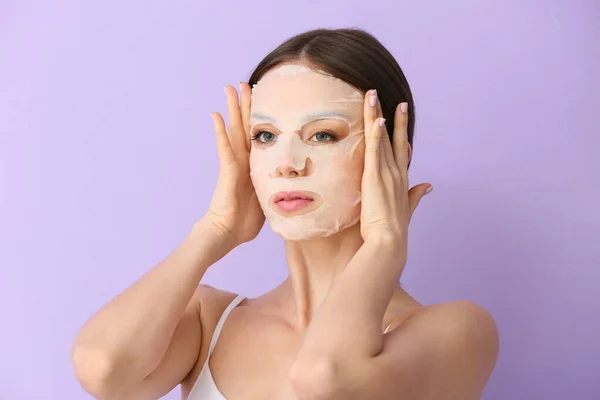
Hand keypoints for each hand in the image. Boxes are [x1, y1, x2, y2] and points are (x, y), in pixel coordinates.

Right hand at [203, 83, 264, 247]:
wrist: (227, 233)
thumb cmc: (245, 221)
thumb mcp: (267, 199)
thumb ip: (275, 188)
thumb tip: (292, 187)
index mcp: (254, 165)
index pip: (257, 136)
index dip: (259, 118)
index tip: (263, 100)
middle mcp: (242, 160)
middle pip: (244, 127)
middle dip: (245, 105)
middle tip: (244, 83)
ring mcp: (234, 164)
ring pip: (233, 130)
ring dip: (232, 109)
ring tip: (228, 88)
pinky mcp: (228, 171)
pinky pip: (224, 148)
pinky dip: (220, 131)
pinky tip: (215, 114)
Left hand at [359, 90, 431, 259]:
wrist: (389, 242)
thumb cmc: (394, 230)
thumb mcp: (407, 209)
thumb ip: (417, 195)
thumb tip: (429, 185)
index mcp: (402, 179)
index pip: (400, 149)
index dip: (400, 130)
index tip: (400, 113)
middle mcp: (397, 172)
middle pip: (392, 138)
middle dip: (390, 115)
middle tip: (388, 96)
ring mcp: (387, 173)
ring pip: (381, 138)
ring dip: (376, 115)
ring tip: (372, 95)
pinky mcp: (375, 177)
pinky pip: (375, 150)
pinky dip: (376, 134)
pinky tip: (376, 118)